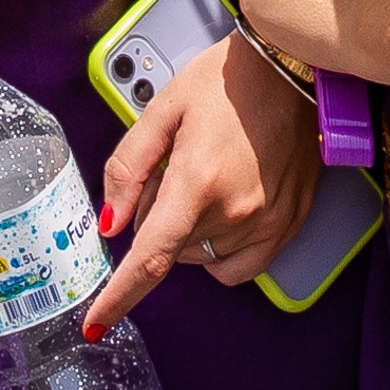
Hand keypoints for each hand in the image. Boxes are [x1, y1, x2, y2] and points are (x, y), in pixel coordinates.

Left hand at [83, 35, 318, 333]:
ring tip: (205, 178)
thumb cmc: (227, 79)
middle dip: (158, 219)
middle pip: (170, 249)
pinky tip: (223, 211)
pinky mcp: (291, 223)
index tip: (95, 324)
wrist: (294, 65)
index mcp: (197, 182)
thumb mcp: (163, 110)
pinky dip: (221, 250)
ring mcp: (268, 222)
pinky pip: (241, 266)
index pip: (150, 260)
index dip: (118, 298)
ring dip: (190, 231)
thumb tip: (112, 224)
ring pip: (201, 257)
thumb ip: (128, 169)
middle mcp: (235, 211)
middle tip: (172, 171)